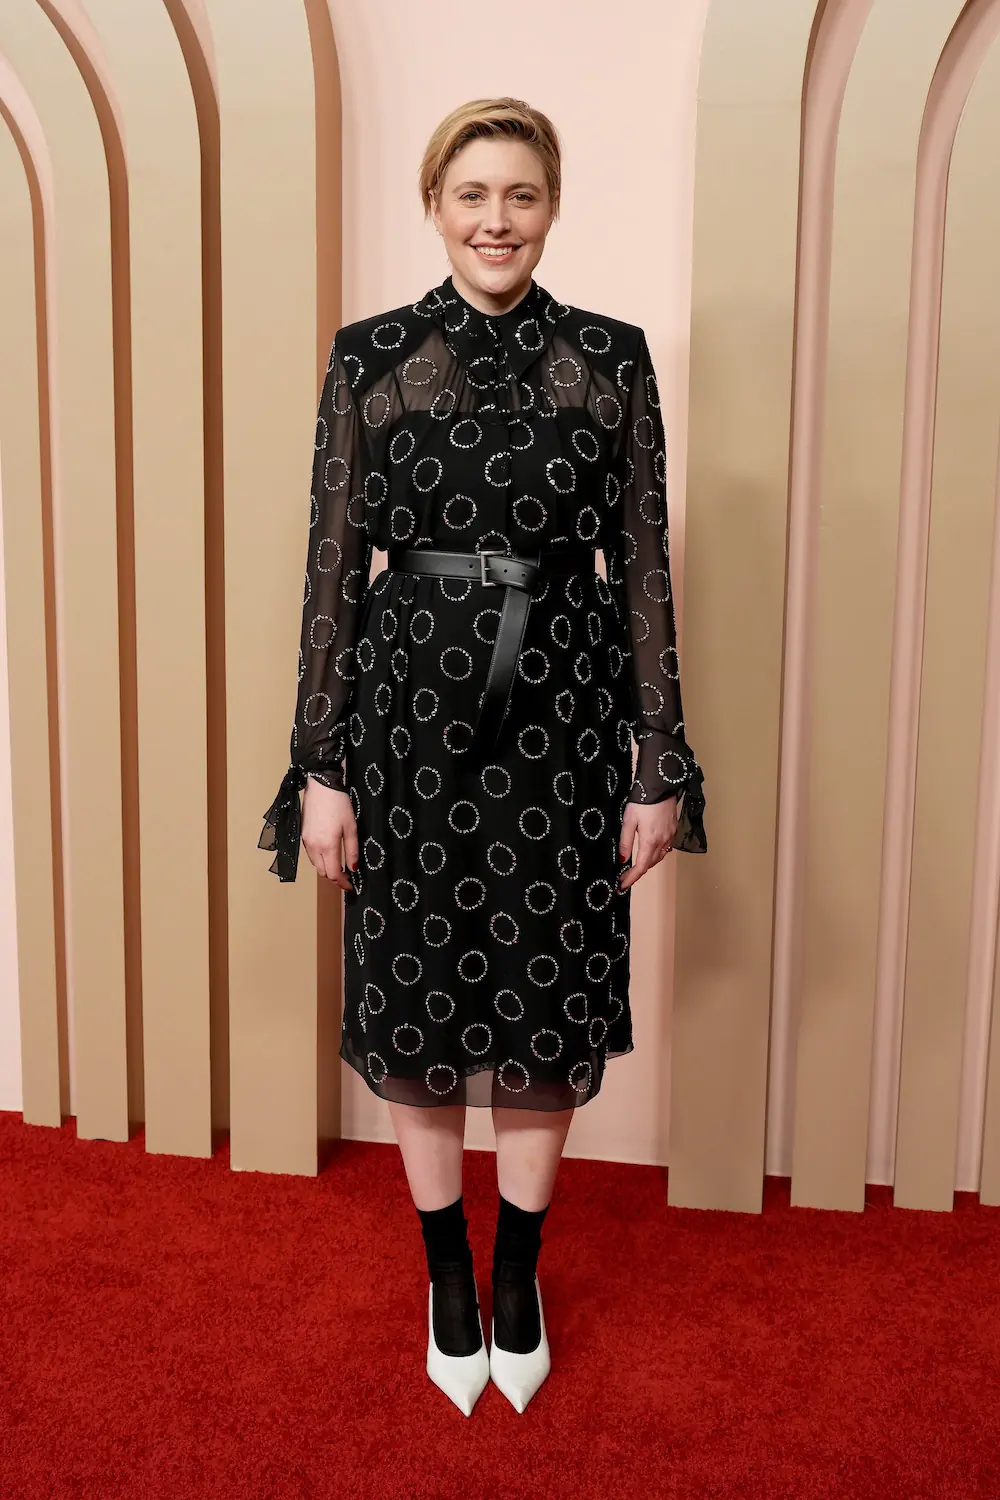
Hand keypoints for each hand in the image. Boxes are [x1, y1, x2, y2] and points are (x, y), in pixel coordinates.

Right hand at [301, 775, 357, 890]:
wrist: (321, 786)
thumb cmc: (339, 804)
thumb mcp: (351, 827)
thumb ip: (352, 850)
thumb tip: (354, 868)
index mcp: (328, 846)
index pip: (334, 874)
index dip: (343, 883)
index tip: (351, 885)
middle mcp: (314, 847)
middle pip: (323, 872)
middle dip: (335, 877)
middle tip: (347, 875)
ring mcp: (306, 841)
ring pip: (316, 864)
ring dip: (326, 868)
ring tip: (339, 863)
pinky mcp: (302, 835)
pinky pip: (310, 854)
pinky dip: (319, 858)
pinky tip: (328, 852)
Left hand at [617, 797, 677, 890]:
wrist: (661, 785)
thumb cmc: (643, 801)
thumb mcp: (628, 820)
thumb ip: (625, 841)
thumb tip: (622, 860)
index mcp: (650, 840)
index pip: (641, 866)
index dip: (631, 878)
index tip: (621, 886)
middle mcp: (663, 841)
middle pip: (650, 864)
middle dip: (637, 872)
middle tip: (624, 876)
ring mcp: (670, 836)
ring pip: (658, 857)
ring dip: (647, 864)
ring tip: (634, 866)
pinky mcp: (673, 830)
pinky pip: (665, 849)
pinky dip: (656, 854)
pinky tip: (649, 852)